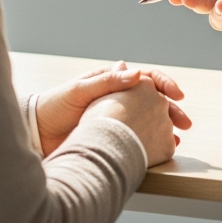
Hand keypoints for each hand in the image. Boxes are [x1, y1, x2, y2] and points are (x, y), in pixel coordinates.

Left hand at [37, 61, 185, 156]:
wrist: (36, 132)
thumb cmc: (55, 105)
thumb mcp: (79, 90)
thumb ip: (107, 81)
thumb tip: (135, 72)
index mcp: (113, 81)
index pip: (146, 78)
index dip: (163, 84)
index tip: (176, 95)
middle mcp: (118, 98)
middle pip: (152, 100)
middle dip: (170, 109)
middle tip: (184, 122)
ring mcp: (116, 118)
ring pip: (147, 119)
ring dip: (163, 127)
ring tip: (176, 138)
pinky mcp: (111, 137)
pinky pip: (136, 138)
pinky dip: (150, 142)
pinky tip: (160, 150)